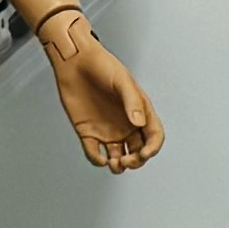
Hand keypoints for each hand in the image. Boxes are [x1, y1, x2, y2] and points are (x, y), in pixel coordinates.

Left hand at [40, 8, 163, 173]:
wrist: (74, 61)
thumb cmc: (102, 65)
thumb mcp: (121, 80)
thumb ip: (132, 101)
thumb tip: (139, 123)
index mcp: (139, 111)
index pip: (154, 136)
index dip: (152, 148)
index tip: (144, 153)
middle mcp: (125, 124)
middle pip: (138, 151)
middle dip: (136, 161)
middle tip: (127, 160)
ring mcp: (107, 129)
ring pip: (118, 157)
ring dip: (119, 166)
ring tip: (114, 163)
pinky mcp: (87, 132)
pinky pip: (94, 153)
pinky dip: (97, 160)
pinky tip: (99, 158)